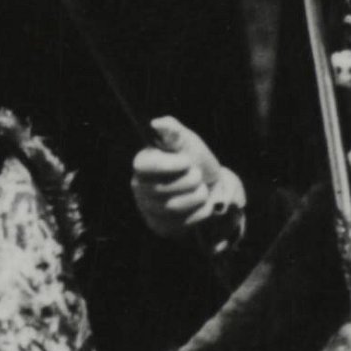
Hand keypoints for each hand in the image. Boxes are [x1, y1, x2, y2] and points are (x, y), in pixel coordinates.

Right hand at [131, 117, 238, 240]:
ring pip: (172, 207)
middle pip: (161, 189)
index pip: (144, 166)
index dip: (168, 165)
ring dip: (196, 196)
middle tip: (198, 174)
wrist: (210, 185)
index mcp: (142, 162)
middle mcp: (139, 187)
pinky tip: (201, 204)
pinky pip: (179, 224)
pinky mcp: (160, 226)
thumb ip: (173, 131)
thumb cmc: (194, 159)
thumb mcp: (187, 140)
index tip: (187, 160)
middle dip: (189, 180)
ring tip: (201, 188)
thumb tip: (156, 124)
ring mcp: (147, 208)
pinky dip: (198, 213)